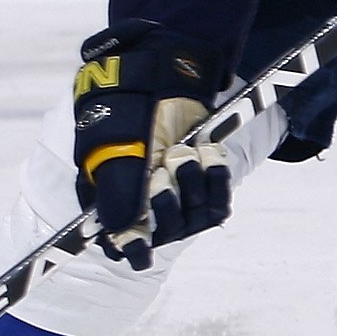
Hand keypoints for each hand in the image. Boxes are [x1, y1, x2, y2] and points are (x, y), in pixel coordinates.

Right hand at [72, 20, 232, 269]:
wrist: (166, 83)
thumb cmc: (133, 118)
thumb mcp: (118, 153)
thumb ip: (117, 198)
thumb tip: (121, 244)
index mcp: (118, 203)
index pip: (125, 244)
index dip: (133, 248)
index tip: (138, 252)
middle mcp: (150, 209)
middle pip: (166, 229)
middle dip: (164, 200)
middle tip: (160, 171)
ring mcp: (183, 203)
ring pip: (194, 216)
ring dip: (190, 180)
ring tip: (182, 150)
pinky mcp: (210, 193)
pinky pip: (219, 202)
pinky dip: (215, 176)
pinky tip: (207, 152)